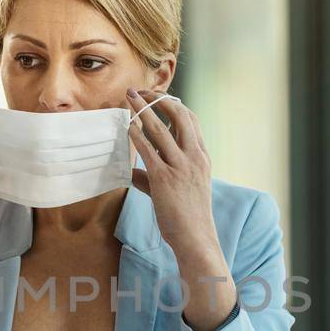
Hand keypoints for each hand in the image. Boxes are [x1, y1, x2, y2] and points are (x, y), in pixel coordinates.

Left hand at [125, 89, 237, 330]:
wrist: (196, 239)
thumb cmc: (188, 218)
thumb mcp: (180, 191)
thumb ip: (156, 178)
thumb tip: (135, 173)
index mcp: (202, 158)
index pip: (191, 121)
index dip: (173, 105)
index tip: (157, 96)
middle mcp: (194, 158)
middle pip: (178, 116)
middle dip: (157, 99)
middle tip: (138, 91)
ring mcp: (181, 167)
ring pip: (161, 129)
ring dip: (142, 110)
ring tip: (128, 99)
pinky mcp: (165, 179)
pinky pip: (149, 150)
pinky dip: (137, 135)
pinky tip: (127, 127)